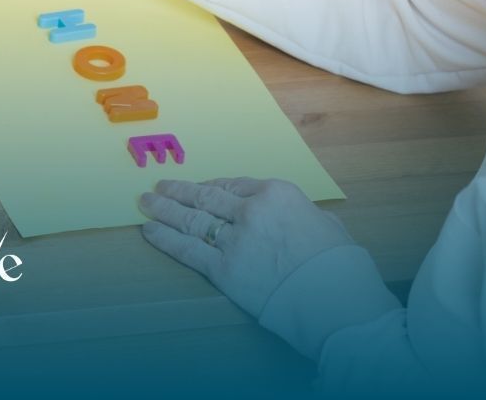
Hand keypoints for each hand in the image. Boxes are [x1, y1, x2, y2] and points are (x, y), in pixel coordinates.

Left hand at [138, 178, 354, 316]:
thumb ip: (309, 217)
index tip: (199, 186)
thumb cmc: (339, 266)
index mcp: (277, 193)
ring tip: (146, 203)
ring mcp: (234, 239)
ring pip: (191, 218)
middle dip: (179, 191)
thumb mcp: (329, 226)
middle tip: (159, 187)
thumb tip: (308, 221)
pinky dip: (165, 239)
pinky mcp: (223, 269)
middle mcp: (251, 210)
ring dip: (164, 209)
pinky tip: (150, 231)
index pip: (236, 184)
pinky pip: (187, 249)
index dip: (212, 185)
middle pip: (207, 196)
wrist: (335, 301)